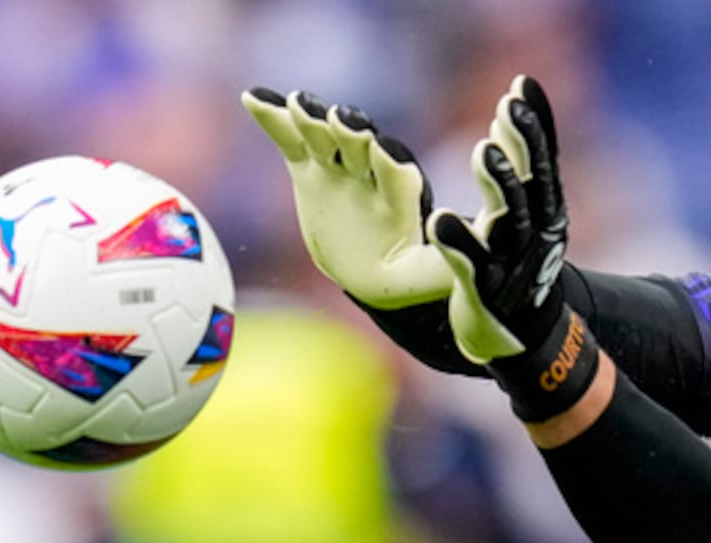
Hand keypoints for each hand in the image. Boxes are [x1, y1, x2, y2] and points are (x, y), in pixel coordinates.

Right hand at [241, 88, 450, 308]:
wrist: (369, 268)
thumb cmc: (402, 273)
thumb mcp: (421, 277)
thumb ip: (437, 268)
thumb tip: (458, 260)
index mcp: (400, 195)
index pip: (396, 173)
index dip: (390, 161)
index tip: (383, 150)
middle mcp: (369, 172)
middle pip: (359, 144)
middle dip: (349, 131)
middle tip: (338, 119)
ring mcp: (337, 167)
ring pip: (323, 136)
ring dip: (310, 117)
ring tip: (296, 104)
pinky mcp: (308, 169)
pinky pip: (288, 139)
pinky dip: (272, 117)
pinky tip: (252, 97)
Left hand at [429, 76, 594, 419]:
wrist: (523, 336)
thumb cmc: (516, 264)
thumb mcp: (524, 208)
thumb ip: (518, 161)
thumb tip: (513, 101)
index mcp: (545, 213)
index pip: (543, 162)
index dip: (536, 124)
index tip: (521, 85)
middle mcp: (537, 237)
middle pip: (533, 186)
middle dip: (523, 146)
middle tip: (508, 108)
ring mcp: (513, 266)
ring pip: (510, 223)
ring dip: (501, 187)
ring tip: (485, 151)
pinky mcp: (484, 293)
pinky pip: (471, 266)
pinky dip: (459, 243)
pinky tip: (441, 219)